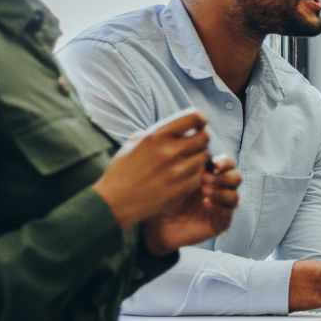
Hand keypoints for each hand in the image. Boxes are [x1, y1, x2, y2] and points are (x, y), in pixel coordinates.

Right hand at [94, 110, 213, 230]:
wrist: (115, 203)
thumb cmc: (120, 173)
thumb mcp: (131, 146)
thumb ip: (151, 134)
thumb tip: (168, 129)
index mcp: (156, 137)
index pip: (193, 117)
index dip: (200, 119)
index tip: (198, 123)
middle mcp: (169, 151)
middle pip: (204, 137)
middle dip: (201, 138)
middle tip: (195, 143)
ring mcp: (178, 171)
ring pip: (204, 156)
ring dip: (198, 156)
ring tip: (187, 160)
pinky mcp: (182, 188)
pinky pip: (199, 175)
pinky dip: (195, 174)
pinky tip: (183, 175)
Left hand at [142, 155, 241, 254]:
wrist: (157, 224)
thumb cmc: (164, 198)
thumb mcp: (174, 178)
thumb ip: (189, 165)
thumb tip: (199, 151)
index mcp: (211, 176)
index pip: (228, 164)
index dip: (225, 162)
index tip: (214, 164)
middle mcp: (219, 190)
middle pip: (236, 178)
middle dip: (224, 177)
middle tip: (205, 179)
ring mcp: (221, 207)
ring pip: (235, 196)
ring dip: (221, 192)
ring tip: (204, 192)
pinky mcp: (220, 223)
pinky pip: (228, 214)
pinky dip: (219, 207)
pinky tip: (205, 203)